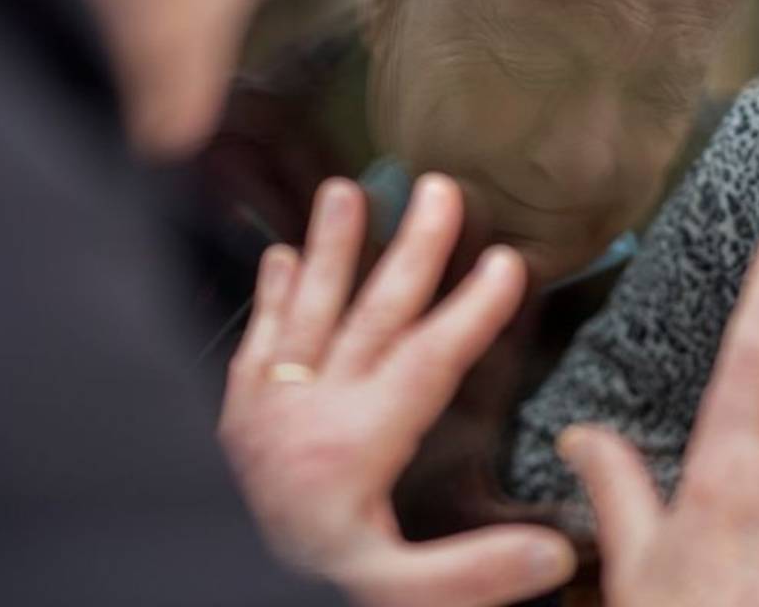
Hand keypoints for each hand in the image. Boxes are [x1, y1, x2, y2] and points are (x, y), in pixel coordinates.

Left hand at [218, 174, 575, 606]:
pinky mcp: (238, 414)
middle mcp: (311, 410)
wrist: (206, 589)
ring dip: (330, 250)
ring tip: (345, 191)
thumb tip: (552, 551)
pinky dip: (269, 298)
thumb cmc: (307, 581)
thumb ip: (468, 572)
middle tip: (437, 192)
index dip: (471, 311)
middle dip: (412, 252)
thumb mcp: (389, 591)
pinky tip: (279, 257)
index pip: (428, 362)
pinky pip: (255, 342)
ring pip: (307, 311)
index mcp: (355, 445)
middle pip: (372, 316)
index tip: (506, 262)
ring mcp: (268, 405)